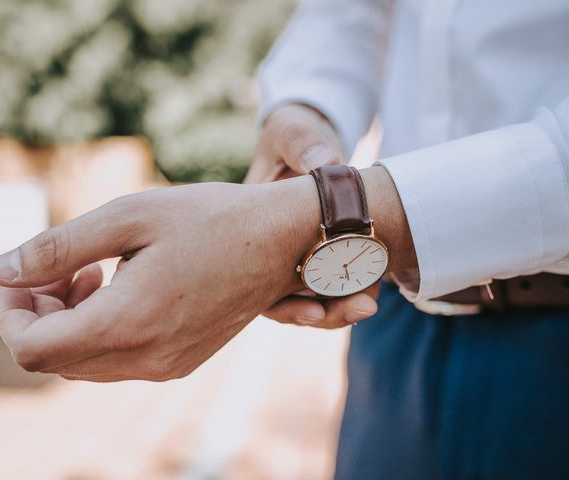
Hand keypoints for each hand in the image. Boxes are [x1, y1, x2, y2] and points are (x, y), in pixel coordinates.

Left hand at [0, 177, 325, 380]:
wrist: (282, 239)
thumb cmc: (212, 217)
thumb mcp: (130, 216)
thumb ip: (58, 247)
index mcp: (131, 321)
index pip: (34, 349)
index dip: (13, 313)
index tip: (25, 273)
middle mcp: (149, 357)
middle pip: (57, 361)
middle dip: (41, 314)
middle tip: (60, 266)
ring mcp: (169, 365)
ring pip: (86, 364)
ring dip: (70, 322)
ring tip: (92, 271)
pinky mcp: (183, 360)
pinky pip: (120, 361)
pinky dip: (102, 331)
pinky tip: (122, 288)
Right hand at [245, 103, 379, 328]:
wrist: (308, 143)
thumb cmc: (291, 138)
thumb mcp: (290, 133)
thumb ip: (301, 143)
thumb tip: (325, 160)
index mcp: (248, 228)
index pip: (254, 280)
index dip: (282, 304)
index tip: (315, 310)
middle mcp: (267, 251)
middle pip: (284, 301)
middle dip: (323, 313)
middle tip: (361, 308)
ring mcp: (293, 255)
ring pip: (310, 298)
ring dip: (340, 307)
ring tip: (370, 303)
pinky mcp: (320, 253)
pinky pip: (332, 283)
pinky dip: (351, 289)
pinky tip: (375, 285)